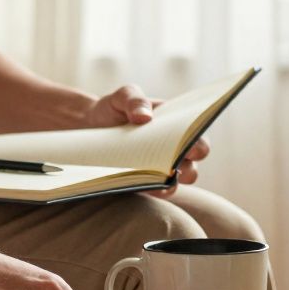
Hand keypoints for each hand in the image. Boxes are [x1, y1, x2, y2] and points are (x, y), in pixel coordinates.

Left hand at [85, 84, 209, 195]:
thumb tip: (144, 118)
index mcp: (177, 126)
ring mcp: (161, 170)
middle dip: (186, 165)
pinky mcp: (145, 184)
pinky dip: (152, 190)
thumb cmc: (114, 108)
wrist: (89, 125)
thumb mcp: (123, 96)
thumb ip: (135, 100)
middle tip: (171, 161)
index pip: (198, 137)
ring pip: (177, 183)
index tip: (190, 145)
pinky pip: (156, 192)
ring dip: (169, 181)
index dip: (199, 143)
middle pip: (193, 165)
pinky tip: (141, 184)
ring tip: (154, 175)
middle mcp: (174, 151)